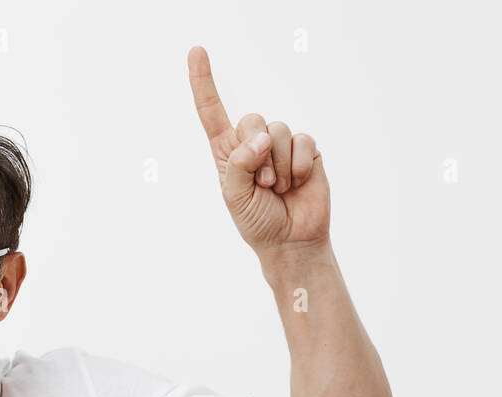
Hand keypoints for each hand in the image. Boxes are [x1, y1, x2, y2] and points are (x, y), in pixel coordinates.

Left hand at [187, 45, 330, 259]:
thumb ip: (239, 164)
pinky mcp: (306, 150)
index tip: (196, 51)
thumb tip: (261, 138)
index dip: (203, 82)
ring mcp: (280, 145)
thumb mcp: (235, 196)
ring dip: (279, 165)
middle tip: (264, 184)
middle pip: (252, 119)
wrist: (291, 240)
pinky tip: (298, 183)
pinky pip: (302, 141)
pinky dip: (298, 165)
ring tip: (279, 188)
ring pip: (278, 130)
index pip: (212, 112)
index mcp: (228, 152)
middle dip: (257, 152)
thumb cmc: (257, 221)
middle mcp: (253, 143)